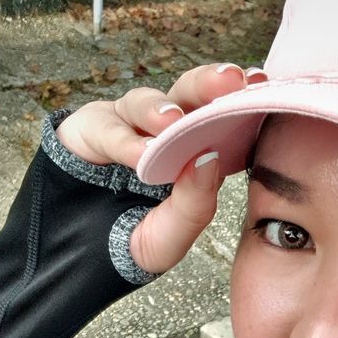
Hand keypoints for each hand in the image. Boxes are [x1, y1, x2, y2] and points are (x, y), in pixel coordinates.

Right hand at [55, 62, 268, 276]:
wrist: (72, 257)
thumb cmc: (126, 244)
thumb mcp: (168, 238)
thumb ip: (193, 205)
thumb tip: (211, 160)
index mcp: (192, 153)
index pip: (221, 121)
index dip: (241, 103)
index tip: (265, 87)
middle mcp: (162, 132)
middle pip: (190, 97)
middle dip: (211, 86)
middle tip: (233, 81)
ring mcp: (127, 125)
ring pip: (149, 102)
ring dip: (164, 110)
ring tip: (173, 123)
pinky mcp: (91, 126)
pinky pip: (109, 125)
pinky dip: (126, 140)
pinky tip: (140, 155)